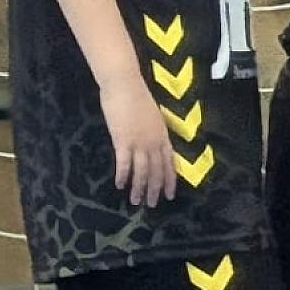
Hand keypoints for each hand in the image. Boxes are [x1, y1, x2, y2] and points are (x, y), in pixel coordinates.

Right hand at [100, 71, 177, 208]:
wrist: (125, 85)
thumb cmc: (137, 97)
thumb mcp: (152, 117)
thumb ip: (153, 132)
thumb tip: (152, 144)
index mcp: (163, 136)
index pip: (169, 163)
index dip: (169, 179)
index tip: (169, 194)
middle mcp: (154, 142)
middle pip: (156, 170)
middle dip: (155, 189)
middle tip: (152, 204)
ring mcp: (140, 142)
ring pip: (142, 171)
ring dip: (139, 187)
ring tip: (136, 201)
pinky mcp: (123, 140)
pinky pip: (125, 163)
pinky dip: (123, 175)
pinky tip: (120, 185)